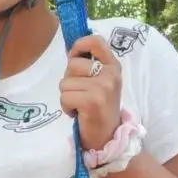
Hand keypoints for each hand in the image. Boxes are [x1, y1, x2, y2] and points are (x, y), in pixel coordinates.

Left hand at [59, 35, 122, 149]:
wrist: (106, 136)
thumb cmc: (98, 108)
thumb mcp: (99, 82)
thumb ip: (88, 65)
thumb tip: (70, 50)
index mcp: (113, 66)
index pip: (95, 41)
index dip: (79, 46)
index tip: (73, 57)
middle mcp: (111, 74)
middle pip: (72, 64)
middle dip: (69, 80)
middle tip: (81, 93)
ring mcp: (103, 87)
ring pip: (65, 82)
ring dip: (67, 95)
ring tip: (80, 104)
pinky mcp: (93, 101)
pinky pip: (65, 96)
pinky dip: (66, 107)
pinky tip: (77, 112)